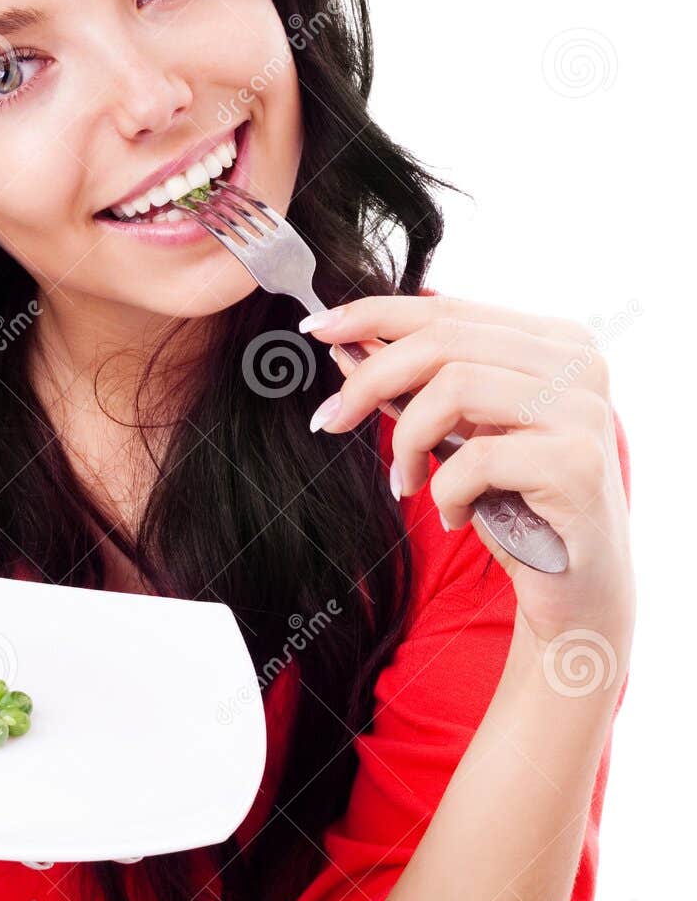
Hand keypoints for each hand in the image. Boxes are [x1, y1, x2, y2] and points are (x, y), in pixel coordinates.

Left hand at [300, 293, 634, 661]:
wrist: (576, 590)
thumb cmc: (516, 507)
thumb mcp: (460, 435)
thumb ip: (417, 389)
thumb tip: (346, 347)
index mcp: (554, 342)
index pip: (450, 310)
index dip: (375, 315)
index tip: (317, 330)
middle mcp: (579, 363)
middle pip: (445, 341)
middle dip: (370, 379)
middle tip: (330, 420)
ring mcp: (584, 410)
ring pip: (455, 387)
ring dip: (410, 442)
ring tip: (408, 483)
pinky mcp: (577, 463)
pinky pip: (476, 458)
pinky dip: (446, 492)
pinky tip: (456, 516)